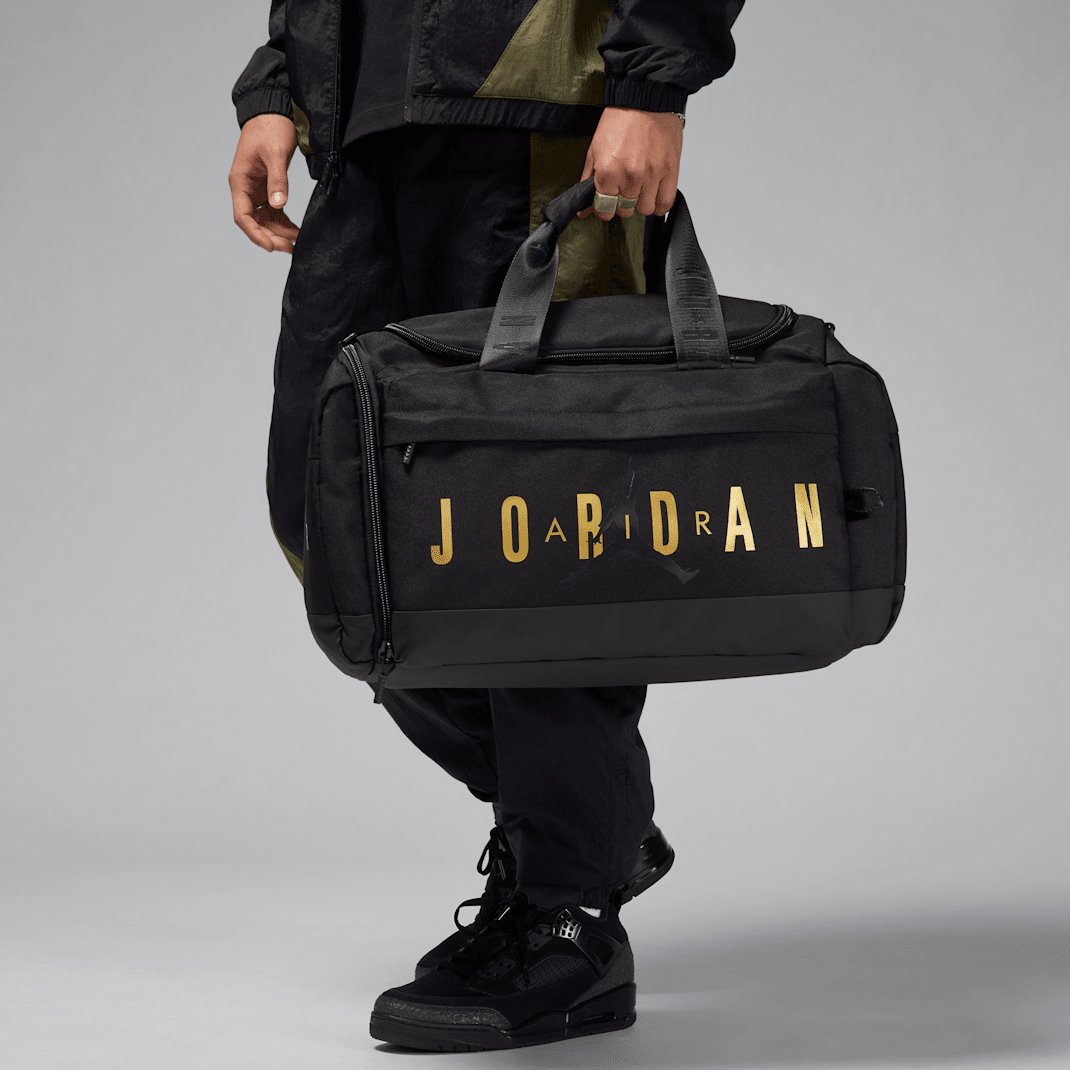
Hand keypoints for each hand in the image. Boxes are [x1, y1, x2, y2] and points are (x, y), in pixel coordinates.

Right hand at [229, 113, 300, 252]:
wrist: (274, 111)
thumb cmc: (270, 128)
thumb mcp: (275, 153)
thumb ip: (277, 180)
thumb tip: (279, 205)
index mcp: (240, 181)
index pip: (243, 216)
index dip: (255, 234)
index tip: (271, 247)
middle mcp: (246, 188)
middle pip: (255, 222)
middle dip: (271, 237)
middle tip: (292, 248)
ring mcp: (257, 190)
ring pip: (265, 220)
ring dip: (279, 233)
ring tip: (297, 243)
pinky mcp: (268, 188)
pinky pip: (274, 212)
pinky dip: (284, 223)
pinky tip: (296, 232)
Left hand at [577, 106, 682, 220]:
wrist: (646, 97)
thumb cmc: (620, 119)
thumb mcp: (594, 149)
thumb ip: (587, 182)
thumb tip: (582, 211)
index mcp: (609, 171)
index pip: (604, 209)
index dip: (604, 208)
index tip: (606, 201)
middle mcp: (630, 176)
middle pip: (624, 211)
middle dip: (621, 203)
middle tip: (623, 188)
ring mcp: (652, 175)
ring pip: (644, 209)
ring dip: (640, 203)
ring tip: (639, 188)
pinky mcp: (670, 171)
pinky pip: (665, 203)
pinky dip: (659, 205)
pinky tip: (653, 195)